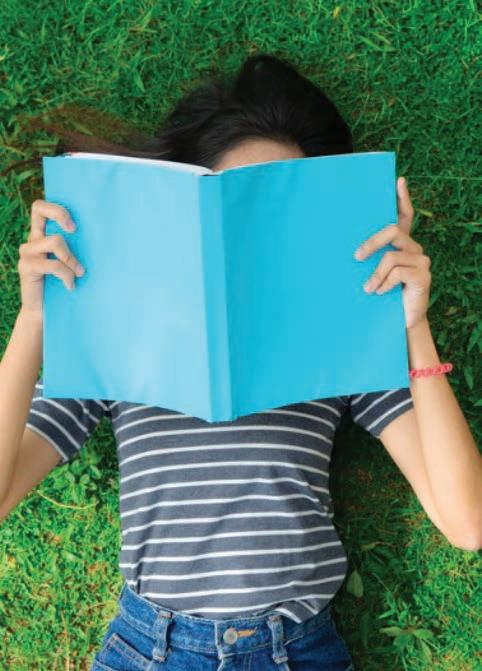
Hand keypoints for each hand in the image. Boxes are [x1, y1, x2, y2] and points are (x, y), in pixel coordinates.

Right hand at [17, 200, 84, 321]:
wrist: (44, 312)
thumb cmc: (65, 284)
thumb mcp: (73, 263)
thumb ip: (77, 249)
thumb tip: (104, 238)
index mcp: (43, 234)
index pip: (41, 208)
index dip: (58, 209)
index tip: (75, 226)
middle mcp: (33, 239)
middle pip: (39, 208)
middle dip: (60, 214)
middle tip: (74, 230)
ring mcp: (27, 252)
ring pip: (55, 241)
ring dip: (72, 259)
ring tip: (79, 273)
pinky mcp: (26, 267)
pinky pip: (53, 264)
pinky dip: (66, 275)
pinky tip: (70, 286)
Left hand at [353, 176, 430, 328]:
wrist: (400, 322)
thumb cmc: (380, 296)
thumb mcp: (370, 274)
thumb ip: (365, 259)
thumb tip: (340, 247)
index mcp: (402, 245)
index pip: (405, 216)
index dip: (403, 198)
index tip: (398, 181)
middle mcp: (414, 249)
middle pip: (393, 231)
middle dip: (371, 243)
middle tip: (356, 257)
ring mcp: (421, 262)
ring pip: (391, 257)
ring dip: (374, 274)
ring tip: (367, 289)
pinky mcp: (423, 277)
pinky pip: (398, 272)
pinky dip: (384, 283)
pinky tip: (379, 293)